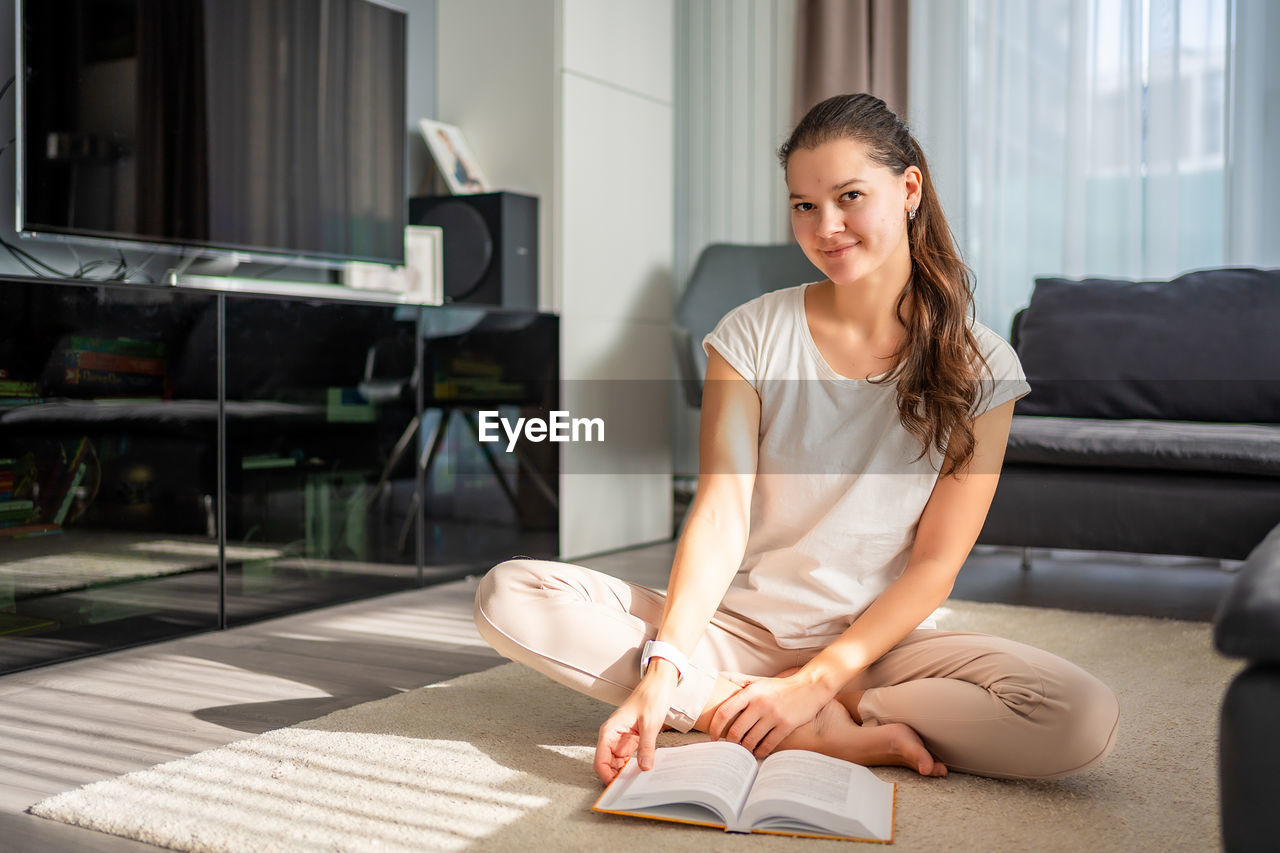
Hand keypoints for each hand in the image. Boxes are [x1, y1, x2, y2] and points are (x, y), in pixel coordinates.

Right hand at [594, 663, 676, 783]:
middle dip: (616, 778)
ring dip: (625, 773)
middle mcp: (612, 737)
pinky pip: (627, 758)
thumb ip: (646, 747)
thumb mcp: (650, 723)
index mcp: (609, 731)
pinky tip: (642, 772)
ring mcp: (621, 739)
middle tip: (631, 789)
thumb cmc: (651, 697)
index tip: (618, 788)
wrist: (658, 684)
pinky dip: (633, 766)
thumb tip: (644, 768)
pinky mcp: (631, 740)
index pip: (600, 761)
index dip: (606, 776)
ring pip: (617, 764)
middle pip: (607, 765)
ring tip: (637, 784)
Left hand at [710, 671, 833, 757]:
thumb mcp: (759, 680)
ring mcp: (773, 716)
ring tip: (742, 750)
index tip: (713, 735)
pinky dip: (759, 751)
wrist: (810, 687)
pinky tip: (756, 752)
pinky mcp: (786, 726)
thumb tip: (718, 677)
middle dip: (730, 742)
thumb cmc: (780, 686)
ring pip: (751, 740)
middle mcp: (760, 704)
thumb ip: (738, 679)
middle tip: (728, 746)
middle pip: (736, 731)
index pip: (725, 711)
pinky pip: (767, 745)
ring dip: (744, 749)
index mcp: (750, 692)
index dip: (715, 727)